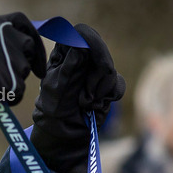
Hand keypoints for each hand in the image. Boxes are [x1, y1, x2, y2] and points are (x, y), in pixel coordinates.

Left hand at [30, 24, 124, 172]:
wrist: (66, 138)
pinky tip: (94, 107)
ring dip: (100, 89)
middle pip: (100, 49)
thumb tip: (81, 42)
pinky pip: (118, 84)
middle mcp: (80, 60)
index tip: (87, 54)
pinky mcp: (106, 86)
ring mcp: (94, 73)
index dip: (88, 42)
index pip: (80, 34)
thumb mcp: (57, 87)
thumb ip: (70, 64)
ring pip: (110, 69)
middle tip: (86, 95)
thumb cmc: (54, 113)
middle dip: (96, 73)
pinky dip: (108, 97)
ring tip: (86, 104)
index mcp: (63, 55)